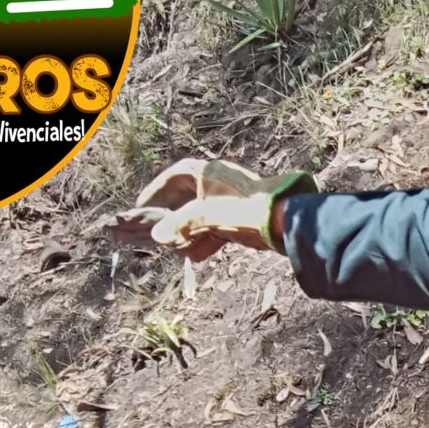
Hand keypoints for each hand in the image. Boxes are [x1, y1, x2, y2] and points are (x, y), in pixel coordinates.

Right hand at [101, 158, 311, 259]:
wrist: (286, 221)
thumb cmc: (245, 210)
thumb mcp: (206, 216)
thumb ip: (181, 225)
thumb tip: (157, 236)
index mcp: (209, 172)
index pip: (175, 176)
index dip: (157, 191)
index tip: (143, 206)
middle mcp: (219, 182)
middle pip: (187, 198)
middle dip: (172, 217)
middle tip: (155, 232)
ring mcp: (231, 200)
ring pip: (202, 216)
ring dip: (187, 232)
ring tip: (174, 248)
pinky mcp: (242, 217)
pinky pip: (217, 228)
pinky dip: (206, 240)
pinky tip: (195, 256)